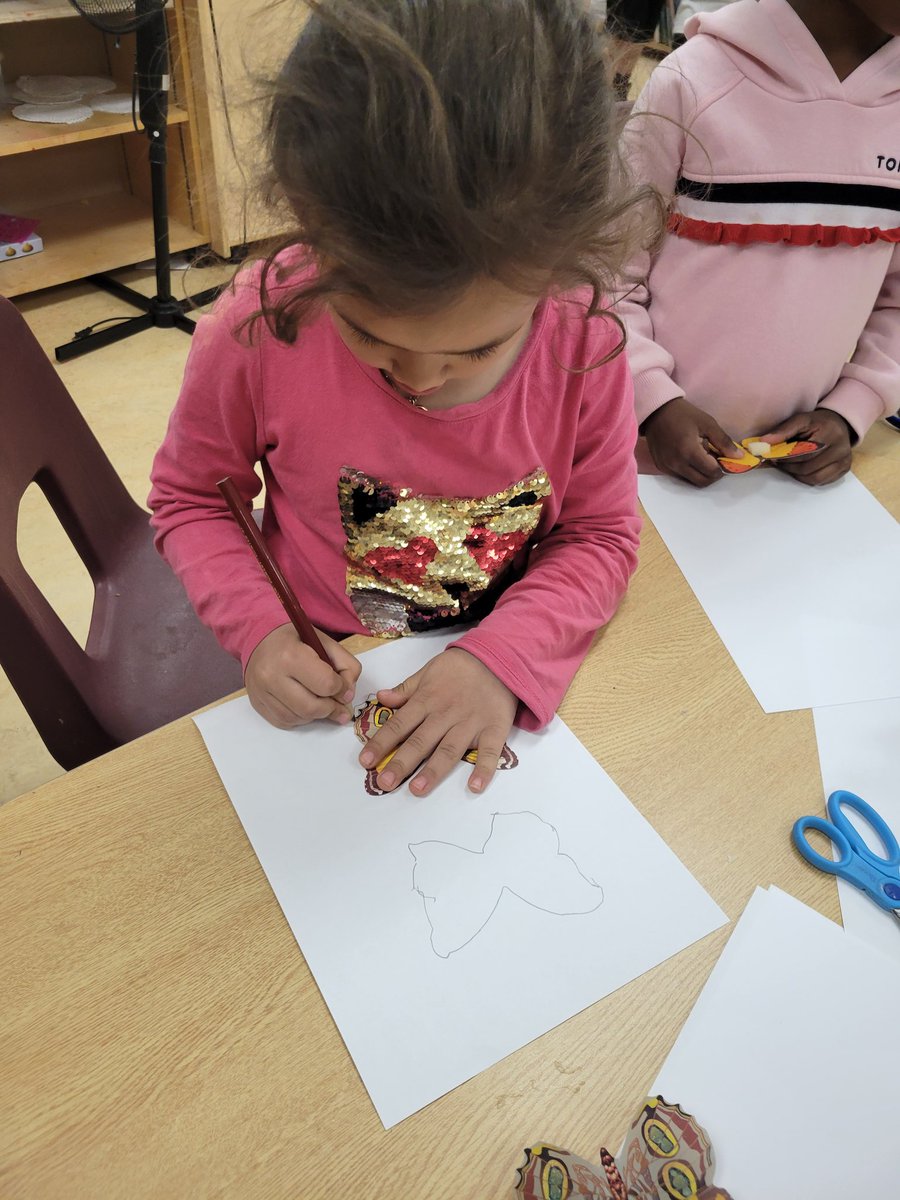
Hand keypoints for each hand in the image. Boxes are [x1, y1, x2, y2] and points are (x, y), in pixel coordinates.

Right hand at [245, 623, 360, 728]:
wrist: (260, 640)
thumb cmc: (296, 641)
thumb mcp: (326, 642)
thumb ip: (346, 665)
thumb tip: (347, 696)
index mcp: (291, 655)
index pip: (326, 684)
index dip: (342, 690)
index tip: (343, 688)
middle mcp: (272, 675)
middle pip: (311, 707)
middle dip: (331, 709)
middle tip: (338, 705)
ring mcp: (261, 692)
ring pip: (298, 718)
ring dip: (316, 715)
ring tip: (321, 702)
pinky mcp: (257, 703)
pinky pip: (284, 722)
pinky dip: (300, 718)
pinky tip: (304, 705)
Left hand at [359, 649, 517, 796]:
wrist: (499, 657)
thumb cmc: (459, 667)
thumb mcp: (428, 671)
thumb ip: (406, 689)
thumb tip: (381, 698)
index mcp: (427, 700)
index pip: (399, 724)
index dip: (381, 742)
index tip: (365, 761)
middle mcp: (446, 714)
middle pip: (420, 741)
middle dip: (401, 763)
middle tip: (384, 783)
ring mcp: (470, 723)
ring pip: (449, 749)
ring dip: (433, 770)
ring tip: (417, 789)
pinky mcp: (494, 729)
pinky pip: (489, 751)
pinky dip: (484, 769)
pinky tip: (475, 786)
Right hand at [641, 397, 741, 487]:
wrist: (656, 411)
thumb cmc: (684, 414)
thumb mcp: (708, 423)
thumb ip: (724, 442)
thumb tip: (738, 457)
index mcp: (689, 451)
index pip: (712, 472)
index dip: (721, 468)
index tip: (723, 458)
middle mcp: (677, 463)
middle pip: (702, 481)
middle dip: (712, 474)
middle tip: (714, 460)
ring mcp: (667, 467)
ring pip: (691, 481)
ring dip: (700, 473)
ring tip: (701, 456)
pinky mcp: (661, 467)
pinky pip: (680, 476)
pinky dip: (689, 471)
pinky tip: (689, 457)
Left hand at [757, 408, 852, 486]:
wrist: (840, 424)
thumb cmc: (818, 422)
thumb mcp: (801, 419)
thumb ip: (783, 430)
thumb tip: (765, 442)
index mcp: (830, 434)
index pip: (803, 454)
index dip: (786, 457)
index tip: (773, 456)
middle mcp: (841, 449)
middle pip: (808, 468)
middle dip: (789, 467)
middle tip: (779, 462)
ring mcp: (844, 461)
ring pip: (814, 478)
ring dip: (797, 475)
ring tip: (789, 466)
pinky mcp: (844, 469)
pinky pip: (821, 481)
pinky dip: (808, 478)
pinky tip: (801, 469)